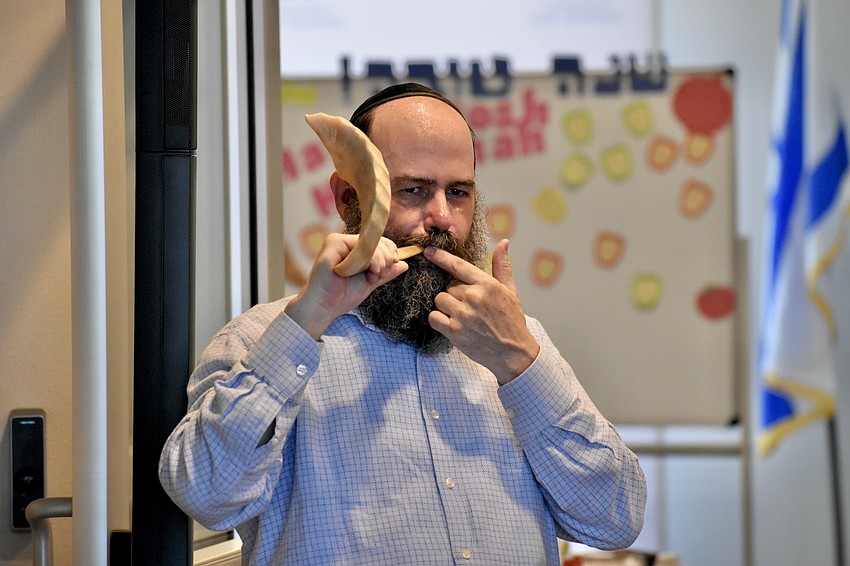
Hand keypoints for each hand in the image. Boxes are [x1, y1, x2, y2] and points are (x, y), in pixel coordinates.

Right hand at [285, 233, 408, 338]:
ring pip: (371, 244)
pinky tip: (357, 273)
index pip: (380, 241)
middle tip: (375, 276)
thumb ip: (386, 272)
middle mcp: (345, 241)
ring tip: (368, 277)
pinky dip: (364, 262)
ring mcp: (337, 241)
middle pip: (378, 241)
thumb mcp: (370, 282)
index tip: (387, 270)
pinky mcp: (332, 245)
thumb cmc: (342, 296)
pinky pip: (359, 248)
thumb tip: (404, 264)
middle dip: (384, 261)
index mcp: (353, 248)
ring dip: (377, 263)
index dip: (390, 254)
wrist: (323, 308)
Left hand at [425, 239, 539, 383]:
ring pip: (440, 300)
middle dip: (454, 294)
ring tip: (462, 315)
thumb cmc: (512, 321)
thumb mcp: (510, 291)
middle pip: (448, 286)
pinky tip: (452, 324)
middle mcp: (473, 297)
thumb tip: (504, 242)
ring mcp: (463, 315)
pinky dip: (438, 320)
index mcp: (487, 285)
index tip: (429, 252)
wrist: (513, 353)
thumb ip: (502, 266)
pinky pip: (434, 317)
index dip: (441, 257)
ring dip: (446, 307)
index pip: (458, 266)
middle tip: (469, 306)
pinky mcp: (454, 331)